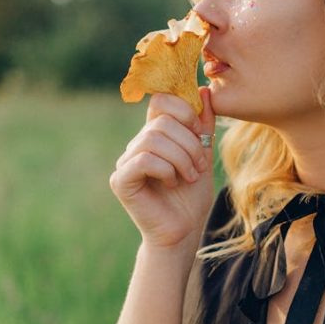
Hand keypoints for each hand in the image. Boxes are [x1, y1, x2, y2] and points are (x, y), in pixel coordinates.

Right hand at [109, 87, 215, 247]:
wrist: (182, 233)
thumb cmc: (191, 198)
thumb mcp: (203, 156)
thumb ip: (202, 126)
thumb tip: (202, 90)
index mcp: (154, 135)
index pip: (161, 101)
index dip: (183, 109)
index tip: (199, 131)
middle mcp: (136, 145)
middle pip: (161, 122)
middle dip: (189, 143)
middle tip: (199, 166)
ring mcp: (125, 162)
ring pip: (154, 139)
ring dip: (181, 158)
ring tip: (189, 177)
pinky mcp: (121, 180)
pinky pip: (144, 160)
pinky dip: (166, 170)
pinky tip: (172, 184)